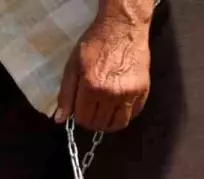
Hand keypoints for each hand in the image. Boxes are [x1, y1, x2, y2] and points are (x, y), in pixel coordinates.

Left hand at [54, 13, 150, 132]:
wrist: (122, 28)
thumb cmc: (94, 45)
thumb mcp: (73, 66)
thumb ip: (66, 94)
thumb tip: (60, 120)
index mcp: (92, 88)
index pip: (83, 119)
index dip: (79, 118)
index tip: (80, 111)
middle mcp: (112, 94)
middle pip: (100, 124)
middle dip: (92, 121)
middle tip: (92, 111)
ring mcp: (129, 93)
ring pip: (119, 124)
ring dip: (109, 123)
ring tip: (104, 114)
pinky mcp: (143, 90)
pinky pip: (133, 114)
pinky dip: (124, 115)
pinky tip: (117, 107)